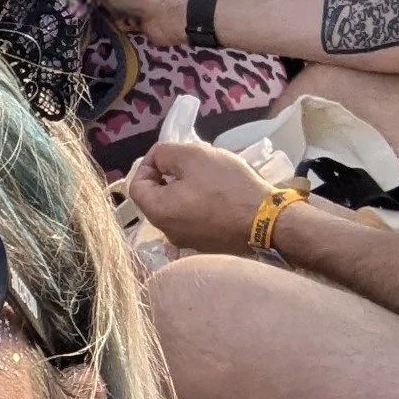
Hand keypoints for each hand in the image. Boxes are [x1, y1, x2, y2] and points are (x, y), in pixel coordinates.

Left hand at [128, 142, 271, 253]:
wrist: (263, 221)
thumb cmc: (226, 186)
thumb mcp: (193, 156)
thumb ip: (166, 154)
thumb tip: (157, 160)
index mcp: (158, 211)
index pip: (136, 186)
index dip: (148, 164)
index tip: (169, 155)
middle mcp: (166, 231)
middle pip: (155, 197)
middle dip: (168, 175)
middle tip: (191, 162)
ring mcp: (185, 241)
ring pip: (175, 207)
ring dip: (185, 188)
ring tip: (207, 175)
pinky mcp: (203, 244)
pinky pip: (191, 218)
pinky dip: (197, 203)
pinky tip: (217, 193)